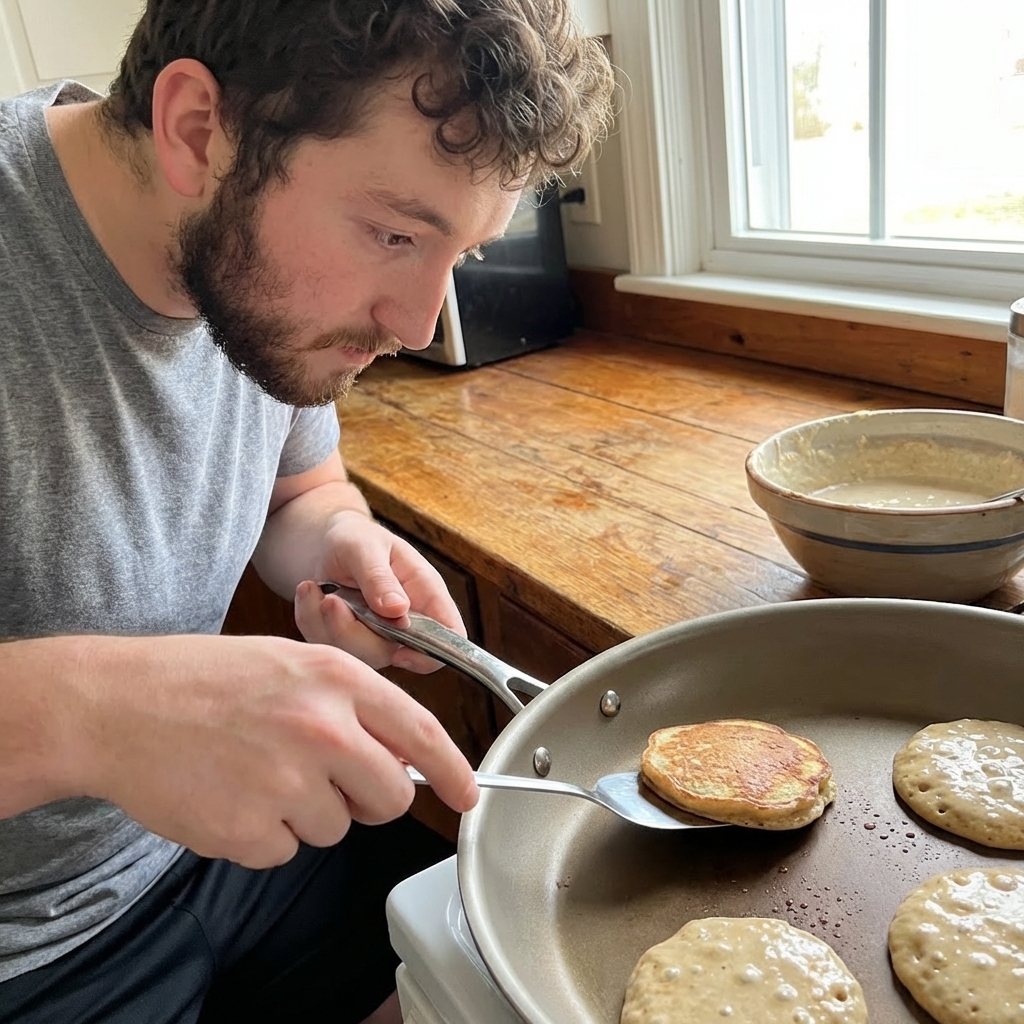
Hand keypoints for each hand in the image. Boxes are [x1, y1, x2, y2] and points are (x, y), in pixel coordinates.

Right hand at [71, 633, 477, 867]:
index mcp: (335, 680)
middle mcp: (322, 729)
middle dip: (371, 800)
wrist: (116, 705)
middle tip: (332, 783)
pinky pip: (285, 851)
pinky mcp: (250, 830)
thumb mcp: (290, 662)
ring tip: (258, 771)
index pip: (422, 734)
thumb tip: (400, 752)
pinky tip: (232, 794)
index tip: (467, 794)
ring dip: (307, 812)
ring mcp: (286, 783)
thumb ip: (350, 703)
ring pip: (336, 828)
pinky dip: (264, 833)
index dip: (453, 771)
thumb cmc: (201, 679)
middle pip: (391, 798)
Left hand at [295, 510, 463, 672]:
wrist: (326, 544)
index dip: (431, 654)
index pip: (450, 637)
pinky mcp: (349, 642)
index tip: (397, 651)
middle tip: (331, 601)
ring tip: (313, 588)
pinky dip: (310, 620)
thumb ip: (379, 577)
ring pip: (357, 656)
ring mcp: (378, 636)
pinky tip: (309, 592)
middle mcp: (407, 622)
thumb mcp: (365, 546)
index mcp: (426, 594)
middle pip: (393, 654)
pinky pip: (329, 646)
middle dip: (354, 633)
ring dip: (326, 625)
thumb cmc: (355, 538)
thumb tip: (398, 610)